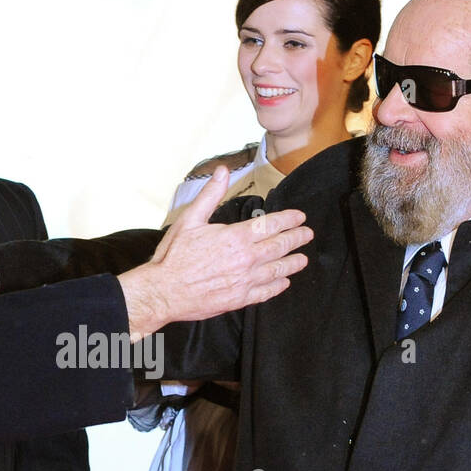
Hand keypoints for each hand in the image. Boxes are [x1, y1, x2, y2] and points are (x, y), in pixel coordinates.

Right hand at [117, 167, 311, 339]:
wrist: (164, 291)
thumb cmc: (174, 257)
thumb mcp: (190, 219)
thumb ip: (210, 195)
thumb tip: (222, 171)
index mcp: (236, 237)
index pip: (272, 225)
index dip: (289, 220)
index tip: (299, 217)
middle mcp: (246, 259)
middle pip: (280, 246)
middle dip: (297, 239)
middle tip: (307, 235)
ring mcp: (245, 281)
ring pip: (278, 270)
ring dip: (293, 263)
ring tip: (302, 259)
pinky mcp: (239, 299)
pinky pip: (266, 292)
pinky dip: (278, 286)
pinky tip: (284, 282)